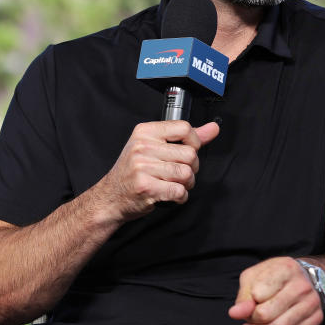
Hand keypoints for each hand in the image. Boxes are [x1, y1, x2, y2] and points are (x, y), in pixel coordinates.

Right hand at [95, 120, 220, 221]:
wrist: (111, 196)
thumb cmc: (133, 172)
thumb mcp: (154, 147)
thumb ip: (185, 138)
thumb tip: (213, 128)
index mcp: (144, 132)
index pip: (184, 128)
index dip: (194, 142)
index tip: (187, 150)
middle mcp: (142, 147)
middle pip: (190, 154)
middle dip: (191, 168)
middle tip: (177, 173)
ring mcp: (142, 167)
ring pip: (186, 173)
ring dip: (186, 184)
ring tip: (173, 184)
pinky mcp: (146, 187)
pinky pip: (179, 191)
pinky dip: (180, 196)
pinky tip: (170, 194)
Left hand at [228, 256, 323, 324]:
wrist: (302, 278)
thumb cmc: (272, 277)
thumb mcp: (252, 278)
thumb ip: (243, 296)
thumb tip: (234, 314)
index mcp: (285, 268)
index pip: (257, 295)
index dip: (247, 303)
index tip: (248, 303)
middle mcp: (302, 285)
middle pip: (267, 315)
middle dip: (251, 320)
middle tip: (248, 318)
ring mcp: (312, 302)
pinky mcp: (317, 317)